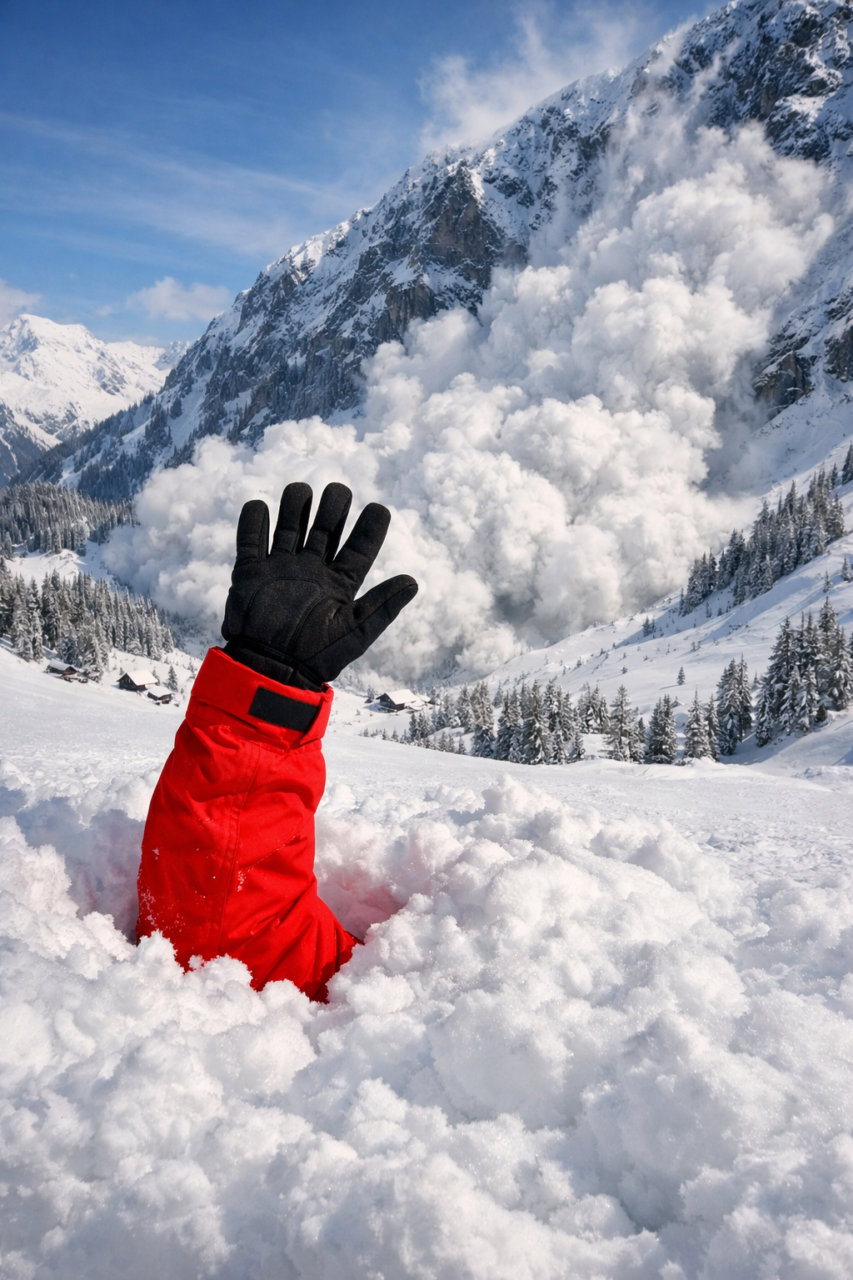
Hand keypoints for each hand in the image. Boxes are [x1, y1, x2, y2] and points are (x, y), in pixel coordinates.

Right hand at [221, 481, 417, 686]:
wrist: (269, 669)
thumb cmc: (315, 657)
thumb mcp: (354, 632)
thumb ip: (381, 607)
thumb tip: (414, 582)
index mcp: (340, 583)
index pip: (360, 547)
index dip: (371, 526)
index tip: (379, 509)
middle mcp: (312, 570)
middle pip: (326, 524)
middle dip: (333, 506)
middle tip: (337, 495)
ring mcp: (281, 567)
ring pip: (291, 522)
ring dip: (296, 503)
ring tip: (301, 494)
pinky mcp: (250, 572)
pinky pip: (250, 539)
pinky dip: (253, 520)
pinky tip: (261, 508)